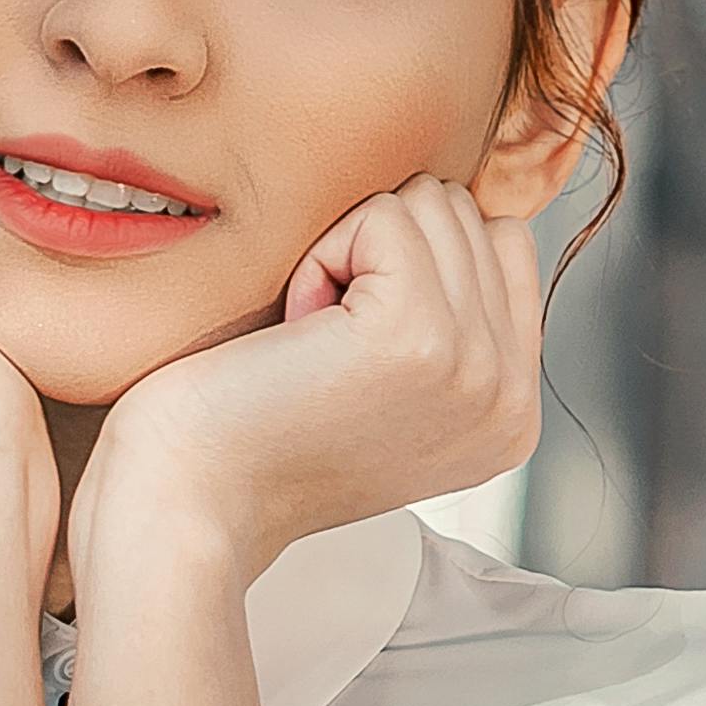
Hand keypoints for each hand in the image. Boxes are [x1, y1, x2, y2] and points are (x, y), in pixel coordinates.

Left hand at [69, 177, 543, 592]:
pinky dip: (321, 258)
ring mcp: (476, 367)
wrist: (192, 501)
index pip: (506, 243)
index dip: (411, 262)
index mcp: (513, 411)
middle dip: (378, 256)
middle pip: (467, 214)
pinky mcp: (419, 334)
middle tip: (323, 353)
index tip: (352, 350)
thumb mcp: (389, 385)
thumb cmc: (256, 435)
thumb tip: (470, 213)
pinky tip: (297, 333)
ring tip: (311, 345)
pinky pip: (384, 215)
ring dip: (347, 254)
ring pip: (430, 204)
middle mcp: (512, 397)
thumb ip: (454, 315)